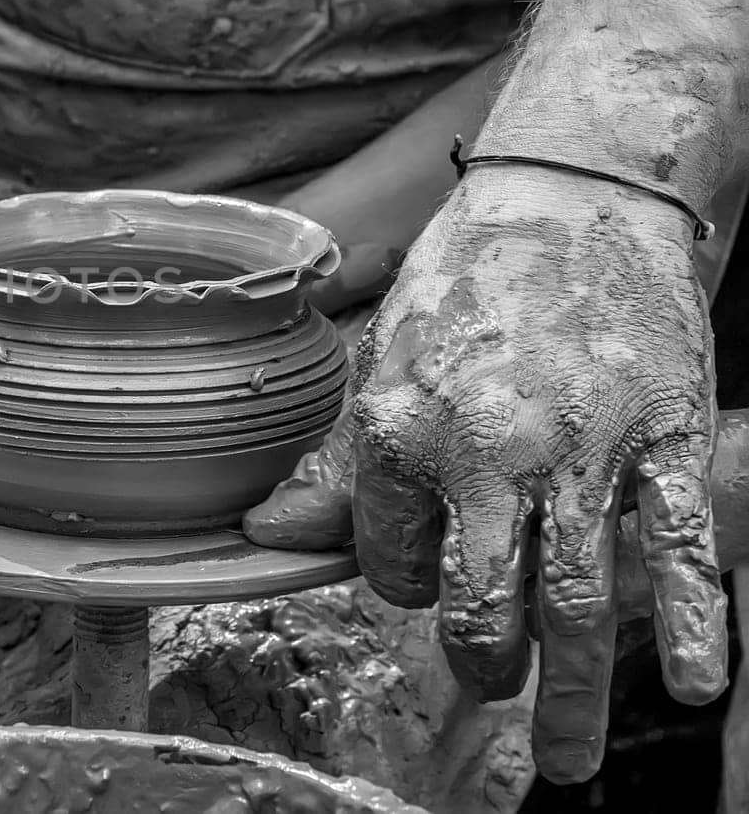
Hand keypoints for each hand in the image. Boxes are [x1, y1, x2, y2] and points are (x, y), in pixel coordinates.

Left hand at [246, 165, 727, 783]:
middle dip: (481, 665)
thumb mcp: (380, 358)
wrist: (576, 196)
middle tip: (487, 687)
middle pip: (476, 606)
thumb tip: (265, 536)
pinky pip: (676, 553)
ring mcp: (580, 450)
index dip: (403, 582)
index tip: (427, 573)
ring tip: (565, 759)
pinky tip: (688, 686)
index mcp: (400, 427)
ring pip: (571, 604)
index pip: (388, 565)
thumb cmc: (467, 280)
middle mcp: (485, 448)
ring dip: (569, 696)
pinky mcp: (663, 438)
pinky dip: (687, 628)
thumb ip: (336, 463)